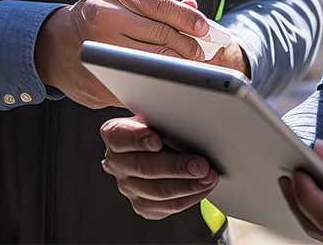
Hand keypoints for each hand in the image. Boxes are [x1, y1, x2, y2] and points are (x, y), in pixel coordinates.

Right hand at [34, 0, 211, 107]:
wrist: (50, 47)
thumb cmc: (91, 21)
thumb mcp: (118, 2)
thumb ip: (154, 6)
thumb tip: (192, 7)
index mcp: (111, 6)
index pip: (160, 9)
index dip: (188, 18)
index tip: (204, 28)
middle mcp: (105, 31)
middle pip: (162, 39)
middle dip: (189, 47)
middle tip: (200, 53)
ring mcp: (101, 61)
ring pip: (155, 66)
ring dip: (180, 69)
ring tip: (190, 67)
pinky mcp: (101, 87)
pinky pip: (139, 87)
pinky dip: (158, 86)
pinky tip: (168, 84)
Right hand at [101, 115, 217, 218]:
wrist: (153, 144)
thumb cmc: (157, 126)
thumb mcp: (155, 114)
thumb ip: (162, 117)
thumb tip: (187, 119)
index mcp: (115, 135)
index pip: (120, 137)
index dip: (138, 139)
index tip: (156, 140)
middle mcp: (116, 163)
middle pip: (144, 168)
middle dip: (176, 167)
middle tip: (200, 165)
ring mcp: (128, 186)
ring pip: (157, 192)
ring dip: (187, 186)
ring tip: (208, 177)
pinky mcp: (141, 204)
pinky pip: (165, 207)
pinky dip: (188, 198)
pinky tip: (202, 188)